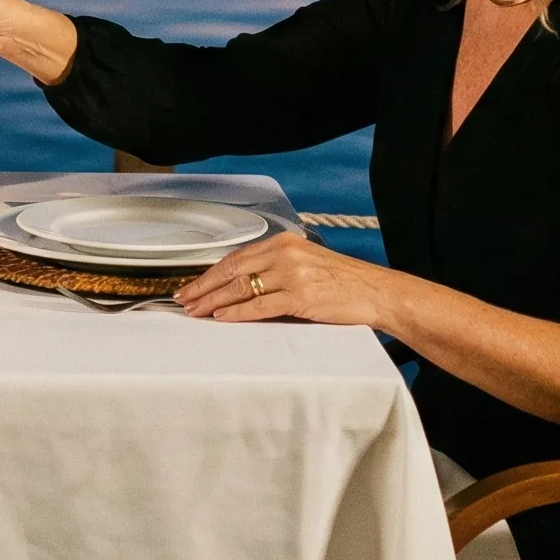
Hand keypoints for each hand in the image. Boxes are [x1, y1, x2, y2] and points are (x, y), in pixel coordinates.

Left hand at [176, 232, 394, 325]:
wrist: (377, 291)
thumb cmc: (344, 282)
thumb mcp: (307, 263)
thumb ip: (276, 268)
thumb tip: (240, 286)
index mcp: (285, 242)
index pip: (236, 257)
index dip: (210, 273)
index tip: (192, 285)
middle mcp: (285, 253)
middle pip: (232, 270)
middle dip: (203, 287)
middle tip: (183, 299)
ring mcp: (293, 274)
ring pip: (241, 288)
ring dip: (213, 301)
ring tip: (195, 311)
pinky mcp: (301, 295)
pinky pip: (259, 306)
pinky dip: (236, 313)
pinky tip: (221, 317)